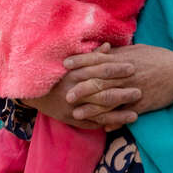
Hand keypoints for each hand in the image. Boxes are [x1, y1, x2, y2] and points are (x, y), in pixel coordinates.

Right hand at [22, 43, 140, 129]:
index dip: (117, 69)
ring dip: (118, 115)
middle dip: (122, 93)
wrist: (32, 90)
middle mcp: (74, 90)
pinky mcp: (70, 119)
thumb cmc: (56, 73)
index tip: (132, 68)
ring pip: (98, 112)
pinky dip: (105, 125)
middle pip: (102, 92)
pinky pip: (90, 124)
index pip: (99, 70)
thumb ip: (91, 56)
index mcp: (75, 73)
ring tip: (135, 115)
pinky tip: (120, 126)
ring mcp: (72, 107)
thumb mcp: (71, 63)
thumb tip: (108, 46)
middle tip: (140, 92)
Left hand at [65, 43, 172, 117]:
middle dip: (81, 88)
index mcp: (123, 60)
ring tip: (77, 115)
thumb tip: (101, 51)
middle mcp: (126, 75)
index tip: (65, 64)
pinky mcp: (143, 104)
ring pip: (109, 100)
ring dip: (92, 108)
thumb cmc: (158, 58)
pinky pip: (126, 114)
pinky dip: (115, 121)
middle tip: (66, 95)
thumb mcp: (136, 50)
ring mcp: (134, 90)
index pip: (97, 59)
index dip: (81, 61)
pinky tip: (103, 127)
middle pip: (99, 81)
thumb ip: (118, 53)